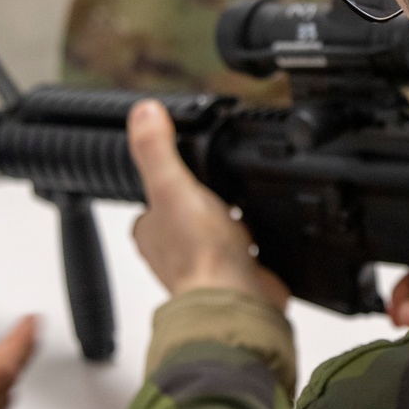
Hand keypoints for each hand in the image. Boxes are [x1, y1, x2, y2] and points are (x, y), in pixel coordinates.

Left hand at [128, 100, 289, 309]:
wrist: (238, 298)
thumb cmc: (200, 255)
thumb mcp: (173, 188)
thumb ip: (157, 149)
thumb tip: (143, 111)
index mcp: (152, 229)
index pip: (153, 198)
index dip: (170, 181)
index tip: (186, 168)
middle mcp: (175, 250)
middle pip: (188, 213)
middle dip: (207, 201)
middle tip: (222, 184)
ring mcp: (208, 264)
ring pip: (217, 233)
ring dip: (233, 221)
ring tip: (247, 203)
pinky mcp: (238, 275)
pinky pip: (246, 250)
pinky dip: (255, 241)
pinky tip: (265, 230)